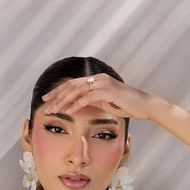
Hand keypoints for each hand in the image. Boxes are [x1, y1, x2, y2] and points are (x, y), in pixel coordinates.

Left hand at [41, 72, 156, 120]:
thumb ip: (93, 101)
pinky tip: (68, 111)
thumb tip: (80, 105)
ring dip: (63, 101)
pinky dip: (76, 104)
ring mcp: (103, 83)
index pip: (73, 84)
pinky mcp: (108, 91)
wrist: (144, 106)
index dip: (58, 91)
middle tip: (45, 104)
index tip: (47, 99)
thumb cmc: (127, 106)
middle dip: (56, 95)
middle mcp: (98, 78)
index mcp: (96, 80)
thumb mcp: (106, 102)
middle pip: (72, 85)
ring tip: (53, 110)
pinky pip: (87, 98)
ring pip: (77, 91)